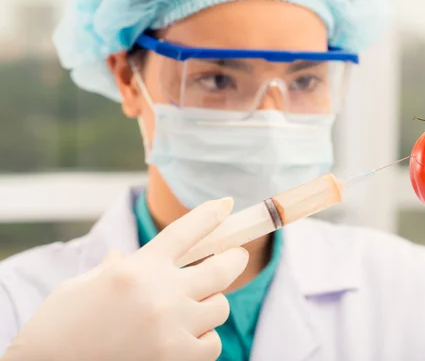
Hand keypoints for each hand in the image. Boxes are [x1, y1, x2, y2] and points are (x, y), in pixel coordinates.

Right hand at [3, 197, 247, 360]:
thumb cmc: (60, 326)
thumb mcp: (84, 285)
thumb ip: (113, 269)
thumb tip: (121, 258)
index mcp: (138, 268)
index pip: (185, 231)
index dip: (209, 216)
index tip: (225, 205)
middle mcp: (160, 293)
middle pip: (221, 269)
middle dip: (234, 260)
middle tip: (238, 257)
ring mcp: (172, 328)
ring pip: (220, 307)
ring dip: (211, 306)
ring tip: (195, 309)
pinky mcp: (176, 358)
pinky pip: (213, 343)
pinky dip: (204, 339)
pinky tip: (187, 339)